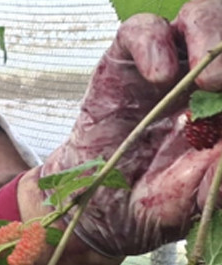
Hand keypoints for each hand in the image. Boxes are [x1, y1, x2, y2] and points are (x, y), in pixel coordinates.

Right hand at [40, 0, 221, 256]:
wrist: (89, 211)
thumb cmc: (149, 206)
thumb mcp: (192, 201)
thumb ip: (215, 179)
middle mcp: (206, 79)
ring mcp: (167, 66)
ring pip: (202, 17)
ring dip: (212, 37)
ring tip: (207, 81)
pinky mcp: (124, 63)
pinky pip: (144, 30)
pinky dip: (154, 44)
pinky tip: (159, 77)